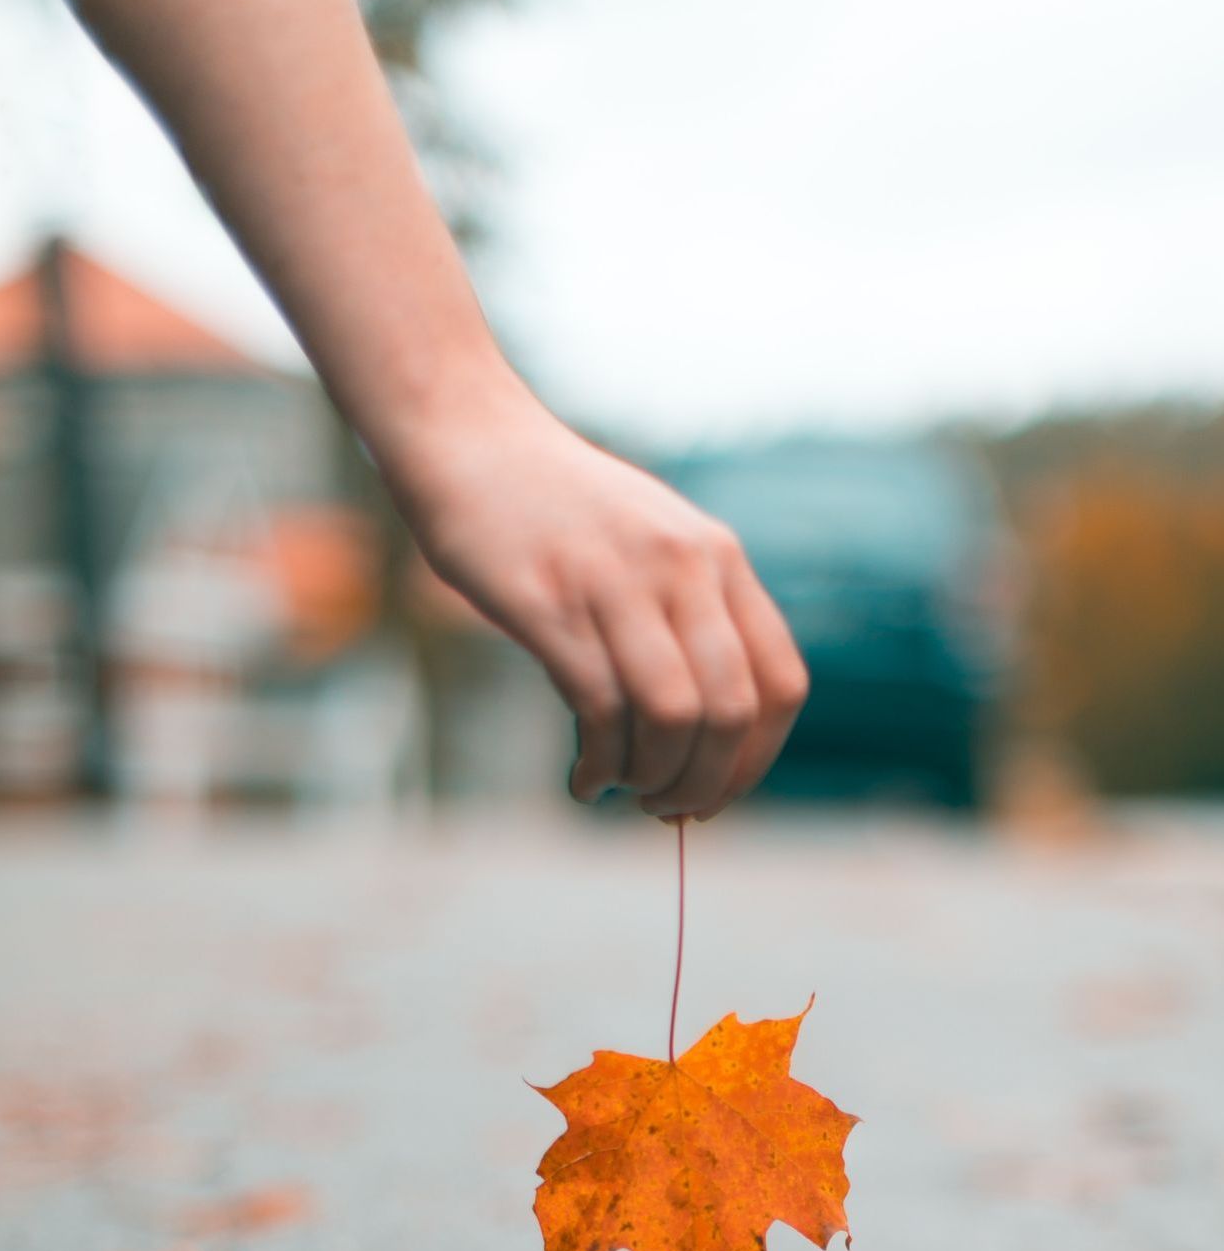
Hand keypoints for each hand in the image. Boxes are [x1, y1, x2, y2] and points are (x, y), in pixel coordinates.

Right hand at [392, 378, 807, 820]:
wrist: (469, 441)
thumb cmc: (559, 512)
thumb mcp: (652, 543)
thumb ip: (691, 614)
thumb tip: (709, 730)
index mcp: (718, 557)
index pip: (781, 683)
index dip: (757, 760)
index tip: (717, 791)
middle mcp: (680, 567)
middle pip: (732, 713)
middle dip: (706, 784)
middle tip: (665, 809)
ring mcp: (617, 584)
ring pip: (675, 718)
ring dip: (653, 779)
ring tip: (620, 788)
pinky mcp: (551, 606)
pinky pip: (602, 712)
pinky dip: (600, 767)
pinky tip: (584, 780)